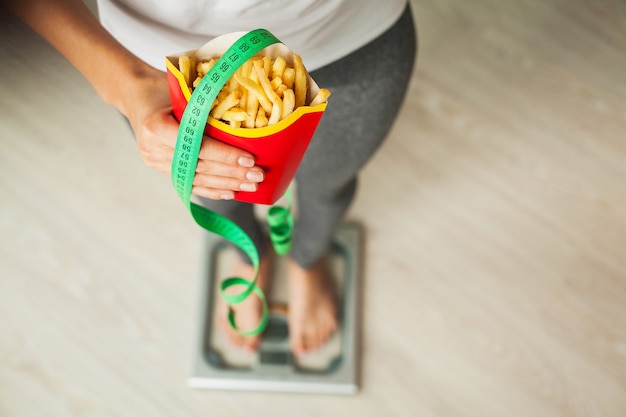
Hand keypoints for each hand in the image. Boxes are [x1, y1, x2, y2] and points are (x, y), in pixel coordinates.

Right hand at [123, 69, 263, 199]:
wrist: (135, 94)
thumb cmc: (163, 87)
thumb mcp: (184, 90)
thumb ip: (206, 107)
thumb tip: (248, 119)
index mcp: (156, 126)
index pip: (198, 146)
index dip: (226, 155)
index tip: (250, 159)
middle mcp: (153, 148)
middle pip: (200, 166)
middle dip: (232, 173)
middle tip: (258, 176)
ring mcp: (155, 161)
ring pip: (197, 179)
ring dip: (226, 184)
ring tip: (250, 187)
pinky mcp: (160, 168)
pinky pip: (189, 183)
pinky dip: (211, 190)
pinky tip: (230, 193)